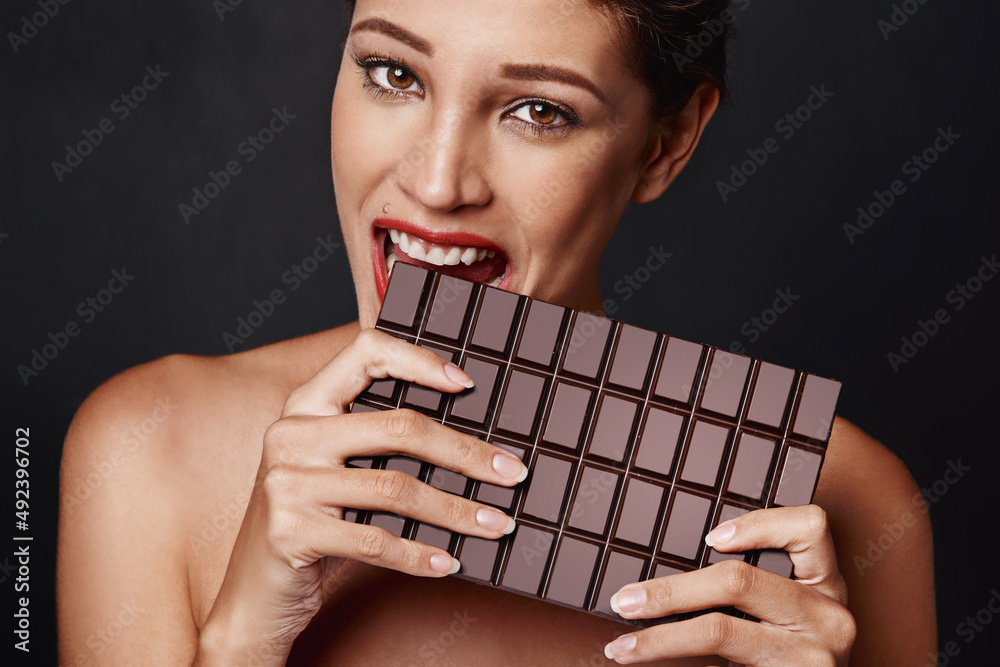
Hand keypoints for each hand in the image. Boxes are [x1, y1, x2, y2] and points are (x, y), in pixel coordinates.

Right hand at [195, 328, 527, 664]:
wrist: (252, 594)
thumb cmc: (309, 521)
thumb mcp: (329, 466)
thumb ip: (372, 438)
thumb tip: (468, 438)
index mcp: (305, 404)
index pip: (365, 353)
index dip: (419, 361)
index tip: (468, 382)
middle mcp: (291, 434)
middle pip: (399, 427)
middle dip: (466, 453)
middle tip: (512, 473)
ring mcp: (287, 482)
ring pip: (397, 489)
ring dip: (458, 511)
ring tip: (497, 524)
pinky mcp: (291, 531)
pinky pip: (375, 540)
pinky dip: (421, 555)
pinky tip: (450, 562)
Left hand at [603, 505, 855, 665]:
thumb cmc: (788, 660)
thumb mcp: (787, 617)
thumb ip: (751, 590)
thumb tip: (663, 578)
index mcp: (826, 586)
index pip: (810, 527)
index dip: (758, 524)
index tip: (710, 537)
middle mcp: (829, 617)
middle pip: (739, 581)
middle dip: (670, 591)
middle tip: (625, 601)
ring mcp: (815, 657)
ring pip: (719, 629)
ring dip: (660, 638)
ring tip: (622, 647)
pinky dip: (677, 664)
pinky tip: (650, 665)